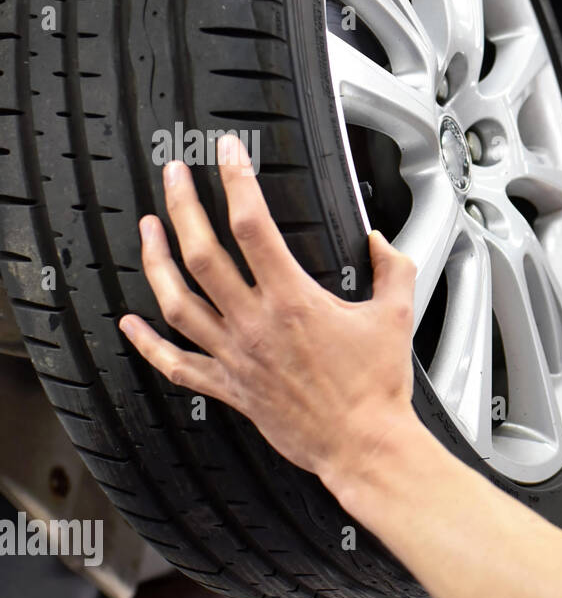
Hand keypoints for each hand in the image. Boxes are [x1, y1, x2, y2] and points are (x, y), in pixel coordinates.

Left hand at [118, 136, 419, 478]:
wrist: (363, 444)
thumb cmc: (377, 387)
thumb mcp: (397, 314)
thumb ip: (392, 268)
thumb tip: (379, 241)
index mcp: (294, 300)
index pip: (253, 225)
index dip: (236, 180)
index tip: (228, 153)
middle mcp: (255, 324)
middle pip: (201, 254)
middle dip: (182, 206)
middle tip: (175, 176)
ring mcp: (236, 357)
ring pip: (177, 302)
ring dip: (156, 261)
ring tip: (148, 229)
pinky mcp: (230, 388)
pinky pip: (177, 363)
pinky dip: (146, 344)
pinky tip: (129, 323)